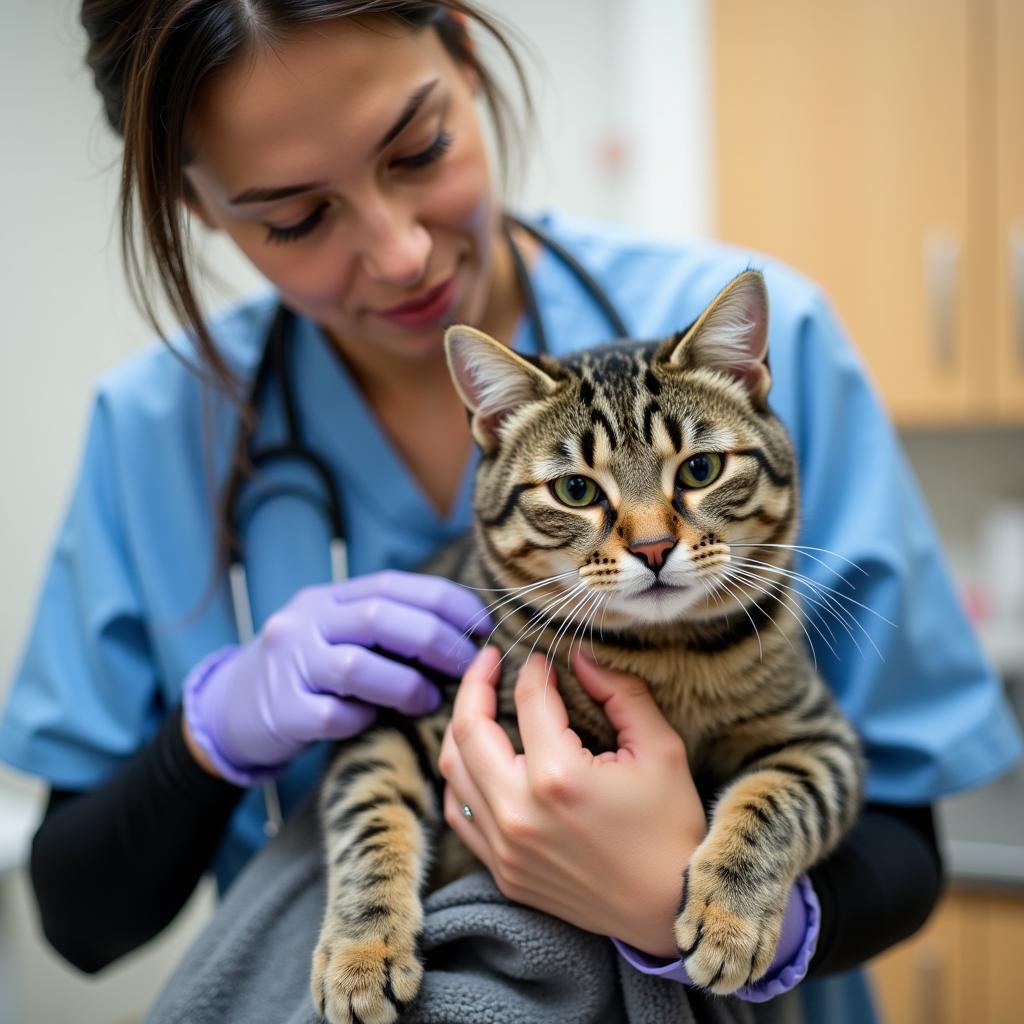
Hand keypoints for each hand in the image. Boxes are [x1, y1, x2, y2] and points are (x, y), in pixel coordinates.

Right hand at [183, 571, 487, 784]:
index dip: (446, 602)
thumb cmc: (307, 671)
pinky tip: (377, 721)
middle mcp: (307, 620)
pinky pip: (333, 715)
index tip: (482, 624)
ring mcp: (291, 665)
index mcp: (329, 597)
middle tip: (467, 664)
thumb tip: (464, 636)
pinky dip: (364, 718)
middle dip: (436, 639)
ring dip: (407, 684)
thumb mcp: (338, 634)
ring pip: (358, 666)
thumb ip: (387, 627)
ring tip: (431, 699)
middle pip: (381, 617)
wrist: (228, 709)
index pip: (396, 585)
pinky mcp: (281, 710)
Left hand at [439, 647, 706, 957]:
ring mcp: (504, 847)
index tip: (540, 657)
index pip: (528, 701)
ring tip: (479, 705)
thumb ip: (620, 693)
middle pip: (467, 730)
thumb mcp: (660, 749)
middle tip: (488, 662)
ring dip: (461, 729)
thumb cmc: (671, 825)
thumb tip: (579, 657)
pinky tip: (478, 759)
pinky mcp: (502, 871)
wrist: (669, 908)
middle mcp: (518, 812)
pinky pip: (459, 814)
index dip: (532, 669)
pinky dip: (461, 778)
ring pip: (453, 771)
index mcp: (558, 776)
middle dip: (475, 685)